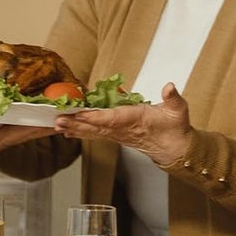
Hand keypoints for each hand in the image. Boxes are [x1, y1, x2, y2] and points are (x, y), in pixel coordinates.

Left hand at [53, 83, 191, 166]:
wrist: (175, 148)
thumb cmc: (175, 127)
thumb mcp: (178, 110)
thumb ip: (173, 97)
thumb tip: (170, 87)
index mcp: (136, 120)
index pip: (112, 119)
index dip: (95, 117)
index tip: (80, 114)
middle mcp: (124, 129)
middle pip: (96, 126)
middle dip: (77, 123)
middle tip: (58, 120)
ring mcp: (119, 135)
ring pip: (93, 131)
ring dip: (75, 128)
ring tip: (57, 126)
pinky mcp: (116, 136)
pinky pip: (96, 134)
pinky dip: (81, 132)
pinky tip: (68, 131)